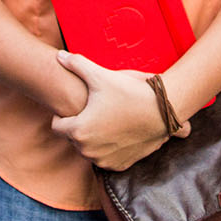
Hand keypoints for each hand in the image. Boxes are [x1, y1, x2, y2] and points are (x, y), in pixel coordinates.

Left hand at [49, 52, 181, 170]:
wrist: (163, 110)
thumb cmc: (129, 92)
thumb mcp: (100, 75)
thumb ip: (76, 64)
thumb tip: (59, 55)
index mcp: (79, 130)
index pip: (57, 126)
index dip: (64, 114)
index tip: (76, 105)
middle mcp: (88, 151)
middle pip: (73, 137)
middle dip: (79, 125)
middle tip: (93, 110)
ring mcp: (104, 160)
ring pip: (89, 148)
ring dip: (93, 137)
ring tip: (106, 118)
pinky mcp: (119, 165)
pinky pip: (105, 157)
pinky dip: (108, 147)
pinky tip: (117, 131)